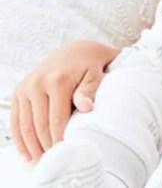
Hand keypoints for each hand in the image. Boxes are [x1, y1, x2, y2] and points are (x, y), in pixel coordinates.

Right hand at [11, 41, 114, 161]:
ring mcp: (26, 87)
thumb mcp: (96, 72)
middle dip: (46, 145)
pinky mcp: (19, 91)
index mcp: (57, 80)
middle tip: (55, 160)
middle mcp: (37, 84)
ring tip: (39, 159)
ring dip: (30, 145)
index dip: (60, 139)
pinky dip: (19, 137)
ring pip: (25, 124)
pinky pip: (16, 119)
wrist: (75, 50)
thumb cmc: (91, 63)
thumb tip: (85, 107)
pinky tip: (26, 151)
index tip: (66, 152)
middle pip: (39, 124)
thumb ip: (90, 90)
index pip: (56, 119)